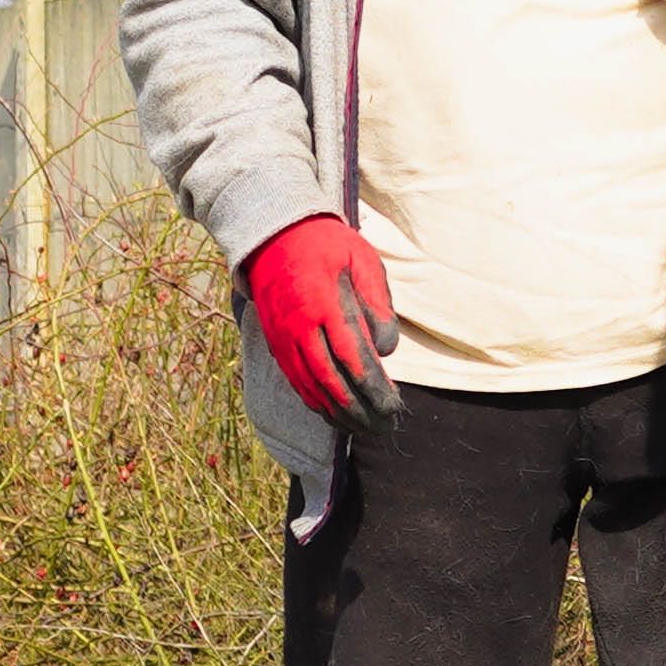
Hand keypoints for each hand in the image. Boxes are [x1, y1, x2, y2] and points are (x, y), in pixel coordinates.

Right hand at [242, 215, 404, 433]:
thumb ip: (378, 303)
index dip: (374, 388)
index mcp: (325, 303)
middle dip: (360, 410)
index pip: (353, 357)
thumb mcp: (363, 259)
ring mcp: (283, 338)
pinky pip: (295, 382)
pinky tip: (334, 415)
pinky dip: (315, 403)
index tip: (393, 406)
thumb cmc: (328, 245)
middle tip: (385, 427)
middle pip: (331, 381)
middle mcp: (299, 327)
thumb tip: (386, 351)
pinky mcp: (275, 344)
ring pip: (311, 388)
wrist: (273, 235)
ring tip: (364, 429)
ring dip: (339, 414)